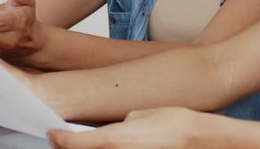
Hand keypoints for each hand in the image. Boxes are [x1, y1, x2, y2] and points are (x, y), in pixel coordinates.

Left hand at [47, 108, 211, 148]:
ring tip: (113, 138)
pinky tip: (128, 143)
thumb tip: (117, 127)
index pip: (73, 144)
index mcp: (113, 141)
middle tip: (71, 140)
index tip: (53, 135)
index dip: (59, 140)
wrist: (205, 143)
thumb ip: (123, 122)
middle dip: (76, 147)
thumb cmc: (179, 126)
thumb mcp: (143, 114)